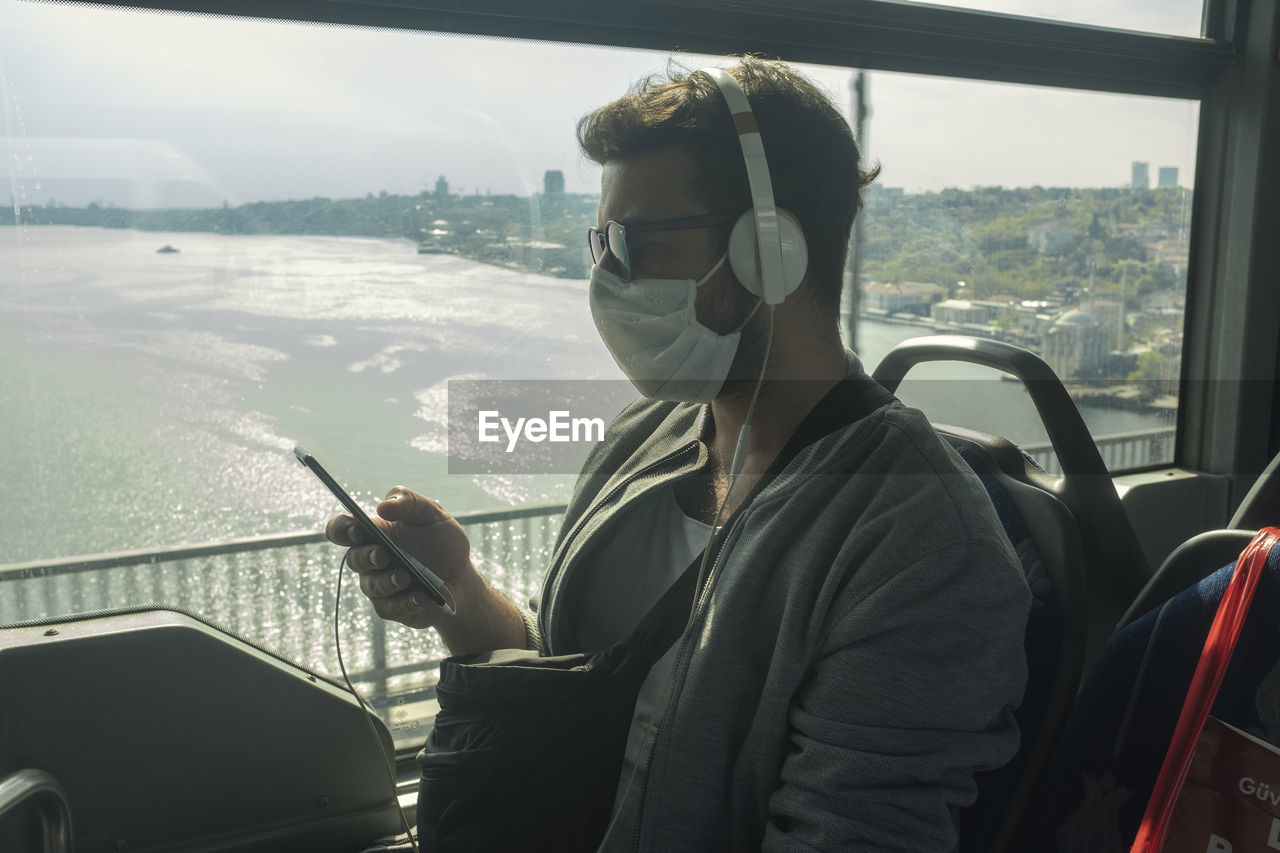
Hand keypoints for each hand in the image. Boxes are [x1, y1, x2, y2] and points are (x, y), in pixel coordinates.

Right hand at [325, 486, 472, 629]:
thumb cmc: (443, 543)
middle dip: (367, 556)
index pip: (342, 529)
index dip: (342, 529)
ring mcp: (379, 585)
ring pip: (371, 585)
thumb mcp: (433, 515)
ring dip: (387, 581)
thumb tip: (383, 506)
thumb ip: (409, 502)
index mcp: (375, 533)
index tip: (357, 529)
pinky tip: (422, 596)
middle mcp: (371, 560)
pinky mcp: (391, 607)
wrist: (462, 577)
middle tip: (384, 555)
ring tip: (407, 577)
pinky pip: (389, 608)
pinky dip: (406, 602)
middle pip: (353, 559)